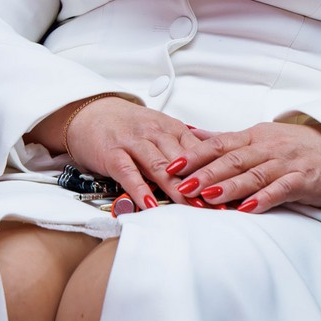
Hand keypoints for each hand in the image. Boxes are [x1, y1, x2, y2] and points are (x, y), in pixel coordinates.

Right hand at [60, 97, 206, 211]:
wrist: (89, 112)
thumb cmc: (127, 126)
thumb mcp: (159, 130)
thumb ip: (183, 147)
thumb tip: (215, 167)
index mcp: (171, 128)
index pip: (200, 150)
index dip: (217, 171)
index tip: (231, 191)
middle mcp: (154, 133)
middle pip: (184, 161)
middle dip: (203, 184)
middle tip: (219, 205)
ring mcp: (133, 142)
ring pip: (160, 166)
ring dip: (178, 188)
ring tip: (193, 207)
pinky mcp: (112, 153)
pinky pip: (128, 173)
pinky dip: (140, 190)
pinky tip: (150, 205)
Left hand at [165, 121, 320, 213]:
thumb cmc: (294, 146)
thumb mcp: (258, 137)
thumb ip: (225, 139)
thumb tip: (191, 134)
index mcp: (253, 136)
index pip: (219, 144)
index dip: (195, 154)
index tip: (172, 166)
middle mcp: (267, 147)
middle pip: (232, 160)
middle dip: (205, 173)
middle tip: (182, 185)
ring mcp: (286, 163)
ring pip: (253, 174)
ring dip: (229, 186)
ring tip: (207, 197)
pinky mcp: (304, 179)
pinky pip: (281, 189)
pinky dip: (264, 198)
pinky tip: (248, 208)